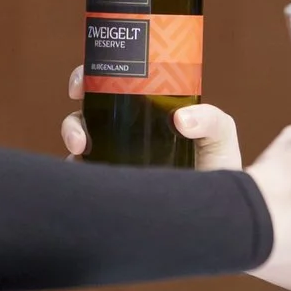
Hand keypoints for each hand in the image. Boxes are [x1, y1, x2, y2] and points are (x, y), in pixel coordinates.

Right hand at [63, 72, 244, 170]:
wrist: (212, 215)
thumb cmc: (218, 169)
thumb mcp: (220, 135)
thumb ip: (210, 120)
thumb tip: (180, 119)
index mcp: (146, 109)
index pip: (113, 84)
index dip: (92, 76)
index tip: (82, 82)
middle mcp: (125, 131)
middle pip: (87, 110)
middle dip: (74, 109)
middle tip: (77, 110)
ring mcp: (114, 158)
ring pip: (78, 140)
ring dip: (71, 134)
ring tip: (80, 146)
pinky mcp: (111, 186)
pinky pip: (83, 176)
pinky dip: (76, 169)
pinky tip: (84, 168)